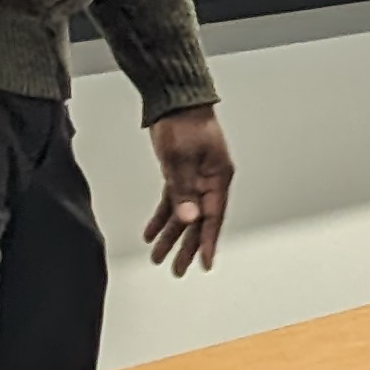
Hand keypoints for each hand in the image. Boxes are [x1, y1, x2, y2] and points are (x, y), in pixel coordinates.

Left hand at [143, 107, 233, 273]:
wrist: (175, 100)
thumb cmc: (183, 123)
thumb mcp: (181, 159)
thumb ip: (184, 190)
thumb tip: (189, 218)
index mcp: (217, 178)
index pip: (213, 217)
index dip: (208, 242)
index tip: (204, 264)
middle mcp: (209, 182)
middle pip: (198, 221)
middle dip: (186, 246)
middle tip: (177, 268)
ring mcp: (196, 178)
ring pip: (184, 214)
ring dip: (171, 235)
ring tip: (159, 256)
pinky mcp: (181, 173)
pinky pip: (173, 201)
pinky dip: (163, 217)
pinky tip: (152, 231)